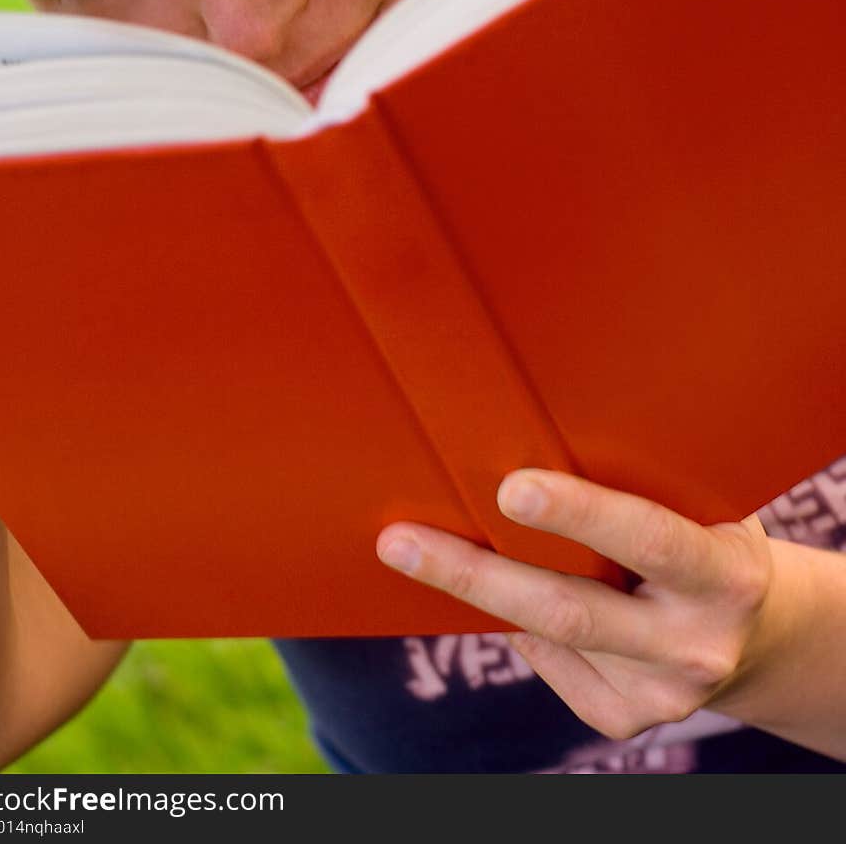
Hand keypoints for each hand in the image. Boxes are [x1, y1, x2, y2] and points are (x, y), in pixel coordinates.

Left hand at [376, 469, 773, 740]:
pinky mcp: (628, 719)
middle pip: (569, 610)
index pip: (648, 538)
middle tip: (401, 541)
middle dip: (476, 574)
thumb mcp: (702, 501)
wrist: (760, 631)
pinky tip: (507, 590)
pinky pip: (549, 663)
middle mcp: (698, 643)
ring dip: (475, 592)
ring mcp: (663, 693)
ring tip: (410, 550)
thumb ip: (642, 484)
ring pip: (546, 637)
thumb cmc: (707, 530)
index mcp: (727, 573)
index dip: (580, 513)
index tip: (510, 487)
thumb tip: (523, 441)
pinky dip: (517, 623)